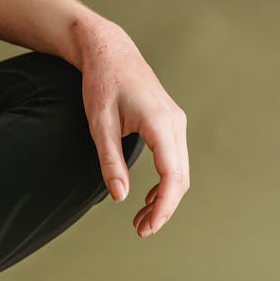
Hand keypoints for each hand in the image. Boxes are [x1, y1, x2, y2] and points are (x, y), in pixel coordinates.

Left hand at [78, 22, 189, 237]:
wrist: (109, 50)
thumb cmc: (101, 83)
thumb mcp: (99, 124)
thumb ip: (110, 161)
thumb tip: (120, 197)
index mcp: (160, 122)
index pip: (172, 174)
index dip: (164, 206)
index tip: (148, 227)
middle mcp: (175, 122)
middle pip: (180, 177)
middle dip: (164, 208)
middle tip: (140, 230)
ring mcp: (176, 121)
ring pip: (180, 170)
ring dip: (165, 197)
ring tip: (142, 220)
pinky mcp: (171, 122)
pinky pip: (175, 158)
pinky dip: (166, 181)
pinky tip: (148, 197)